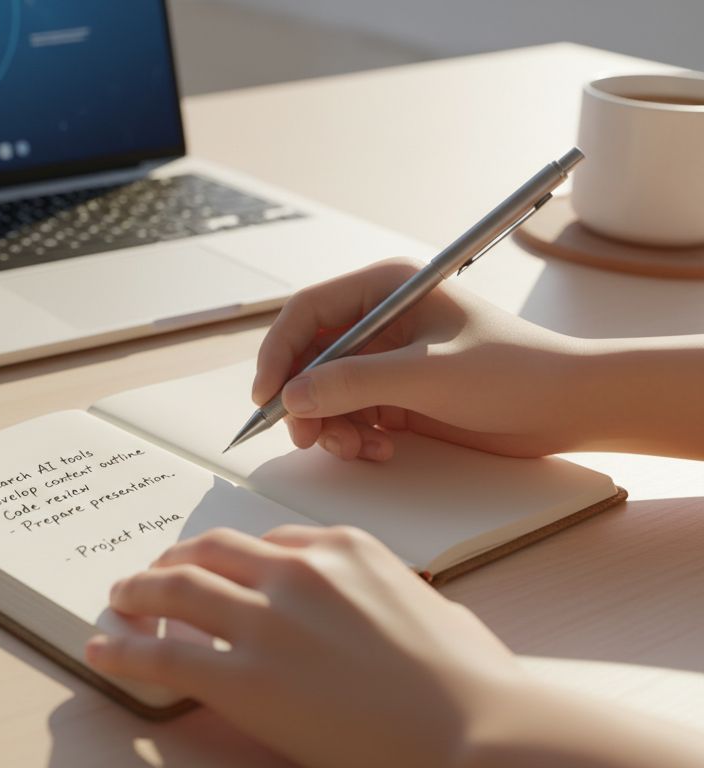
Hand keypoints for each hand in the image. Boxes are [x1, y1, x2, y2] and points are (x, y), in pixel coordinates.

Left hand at [84, 526, 525, 767]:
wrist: (477, 734)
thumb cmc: (472, 685)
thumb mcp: (436, 613)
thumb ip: (393, 596)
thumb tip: (388, 604)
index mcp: (344, 549)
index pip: (266, 543)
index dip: (228, 558)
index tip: (212, 568)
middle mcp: (298, 571)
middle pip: (211, 550)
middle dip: (174, 560)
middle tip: (152, 574)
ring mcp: (268, 620)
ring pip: (176, 587)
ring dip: (138, 590)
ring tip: (119, 598)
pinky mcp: (245, 677)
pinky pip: (164, 652)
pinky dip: (123, 648)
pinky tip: (103, 649)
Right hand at [250, 258, 586, 459]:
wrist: (568, 407)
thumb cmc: (511, 371)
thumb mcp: (426, 374)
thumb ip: (353, 383)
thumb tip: (291, 397)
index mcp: (386, 288)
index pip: (306, 313)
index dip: (278, 353)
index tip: (268, 397)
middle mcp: (379, 320)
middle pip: (308, 357)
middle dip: (304, 400)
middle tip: (308, 436)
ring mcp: (387, 359)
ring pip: (325, 393)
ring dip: (330, 425)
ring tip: (356, 448)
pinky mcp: (397, 394)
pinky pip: (350, 416)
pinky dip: (354, 438)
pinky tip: (380, 450)